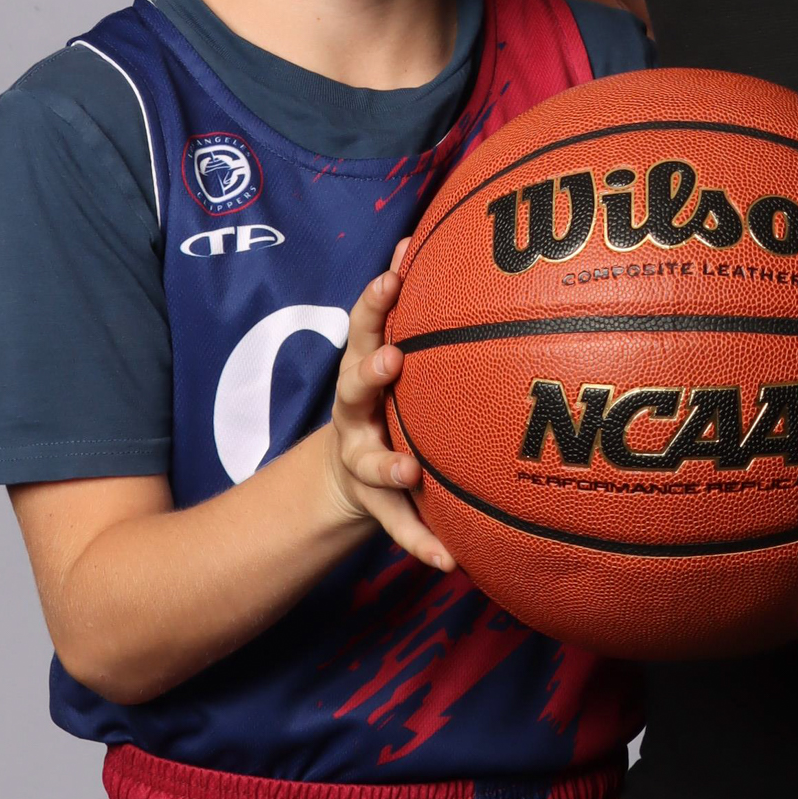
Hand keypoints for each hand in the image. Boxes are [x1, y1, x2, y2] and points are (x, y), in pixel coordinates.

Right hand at [323, 239, 456, 574]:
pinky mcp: (378, 504)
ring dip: (387, 465)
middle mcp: (355, 414)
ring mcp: (363, 460)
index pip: (363, 326)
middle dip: (369, 372)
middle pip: (352, 390)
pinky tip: (450, 561)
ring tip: (408, 472)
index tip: (394, 277)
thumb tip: (427, 237)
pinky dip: (422, 542)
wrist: (347, 470)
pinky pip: (401, 526)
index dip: (374, 302)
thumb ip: (403, 306)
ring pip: (368, 462)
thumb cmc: (387, 396)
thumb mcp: (388, 351)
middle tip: (391, 358)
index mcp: (363, 369)